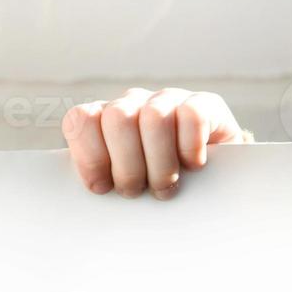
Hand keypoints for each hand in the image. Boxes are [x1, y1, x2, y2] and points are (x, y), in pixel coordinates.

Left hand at [62, 88, 250, 199]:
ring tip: (164, 188)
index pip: (80, 119)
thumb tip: (94, 188)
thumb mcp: (120, 181)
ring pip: (154, 118)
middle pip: (118, 118)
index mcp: (102, 117)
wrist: (211, 179)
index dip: (89, 156)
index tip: (101, 187)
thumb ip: (100, 178)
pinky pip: (192, 116)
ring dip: (159, 164)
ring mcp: (168, 99)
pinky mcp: (206, 104)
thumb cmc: (152, 184)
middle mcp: (132, 102)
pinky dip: (190, 147)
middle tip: (135, 191)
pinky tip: (192, 166)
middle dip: (126, 165)